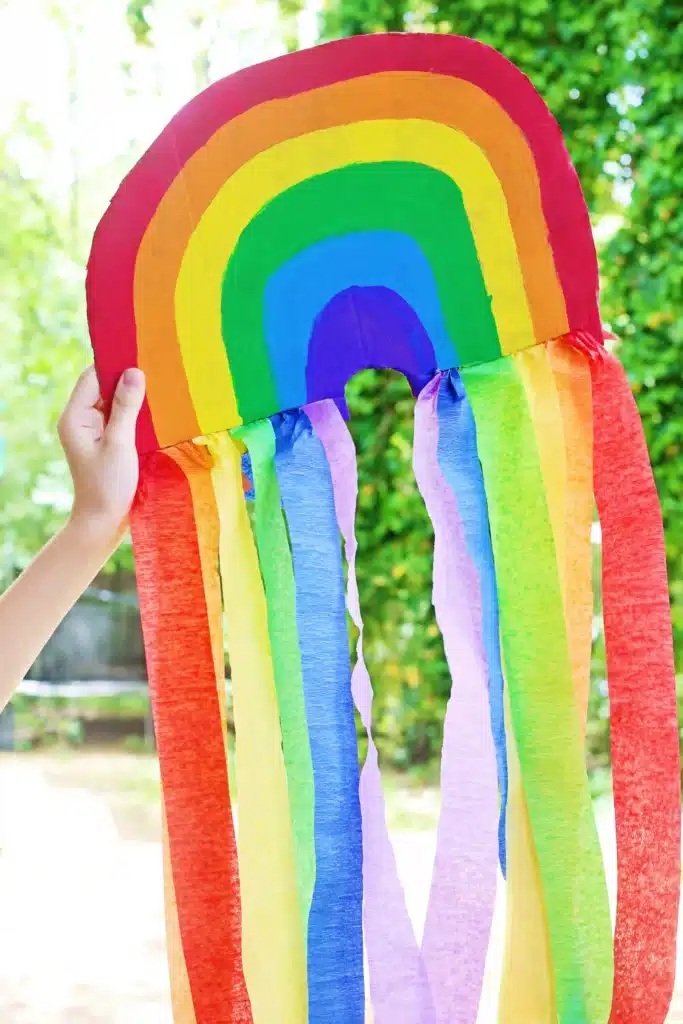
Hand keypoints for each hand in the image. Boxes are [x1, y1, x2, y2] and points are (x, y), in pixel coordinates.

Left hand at [58, 365, 145, 551]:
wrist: (103, 522)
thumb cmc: (108, 486)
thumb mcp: (120, 444)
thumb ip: (126, 407)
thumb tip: (135, 372)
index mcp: (75, 417)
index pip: (93, 377)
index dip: (115, 364)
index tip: (142, 353)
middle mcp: (81, 420)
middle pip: (103, 386)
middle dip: (128, 378)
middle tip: (157, 366)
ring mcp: (94, 431)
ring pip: (115, 401)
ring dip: (135, 395)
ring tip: (161, 384)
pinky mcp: (107, 440)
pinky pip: (121, 416)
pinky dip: (136, 412)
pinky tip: (156, 409)